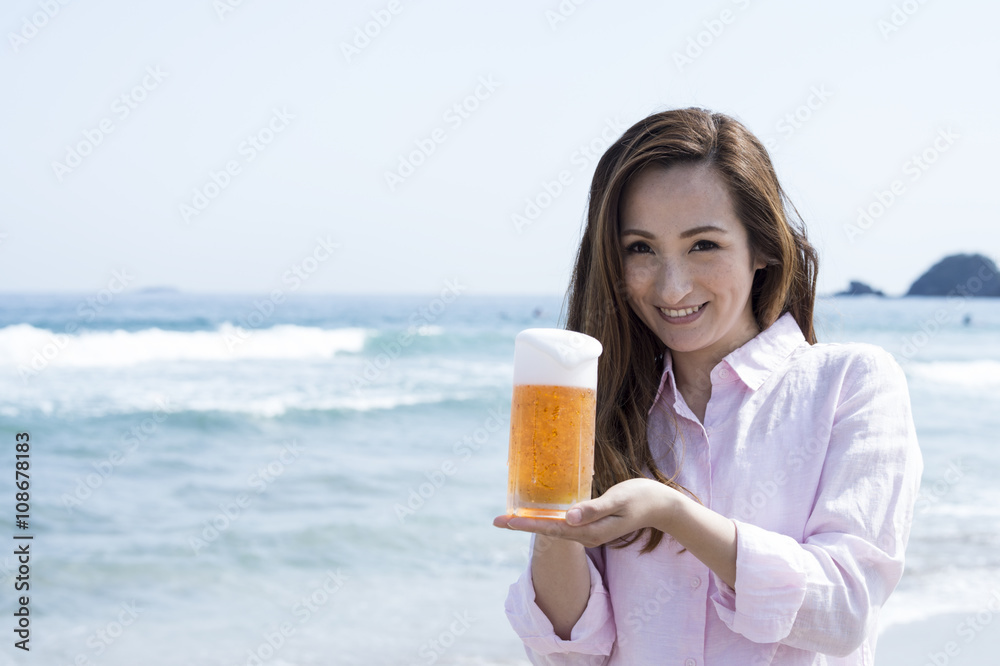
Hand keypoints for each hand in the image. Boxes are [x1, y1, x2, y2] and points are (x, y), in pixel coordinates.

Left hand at [493, 478, 675, 547]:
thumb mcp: (618, 500)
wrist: (662, 506)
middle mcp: (586, 535)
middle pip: (547, 531)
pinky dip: (547, 518)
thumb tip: (568, 518)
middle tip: (497, 519)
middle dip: (522, 524)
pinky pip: (563, 524)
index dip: (526, 523)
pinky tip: (538, 512)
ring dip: (532, 522)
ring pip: (554, 528)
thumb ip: (593, 509)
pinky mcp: (591, 525)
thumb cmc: (641, 498)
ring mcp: (588, 532)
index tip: (505, 520)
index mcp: (590, 531)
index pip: (550, 528)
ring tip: (510, 517)